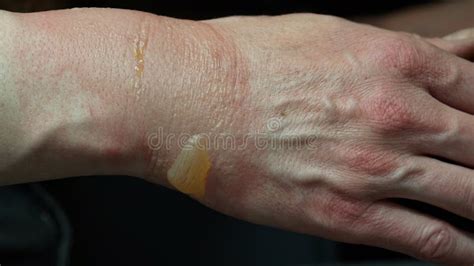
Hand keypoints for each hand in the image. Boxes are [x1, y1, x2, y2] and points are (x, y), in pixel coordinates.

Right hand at [181, 14, 473, 263]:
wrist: (187, 97)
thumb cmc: (247, 61)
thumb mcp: (334, 34)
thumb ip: (408, 50)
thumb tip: (458, 50)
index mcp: (396, 61)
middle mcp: (396, 114)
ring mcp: (374, 167)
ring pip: (472, 195)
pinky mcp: (344, 213)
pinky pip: (428, 239)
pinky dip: (462, 250)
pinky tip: (470, 251)